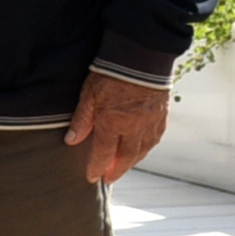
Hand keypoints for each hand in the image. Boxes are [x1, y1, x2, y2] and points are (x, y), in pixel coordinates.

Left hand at [68, 70, 171, 184]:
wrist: (142, 56)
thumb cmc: (112, 73)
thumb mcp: (89, 95)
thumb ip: (82, 120)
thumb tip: (71, 141)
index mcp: (114, 123)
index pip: (103, 154)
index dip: (97, 168)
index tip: (91, 178)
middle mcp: (135, 128)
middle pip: (126, 157)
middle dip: (117, 170)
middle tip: (109, 179)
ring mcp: (151, 123)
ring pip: (143, 150)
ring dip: (132, 161)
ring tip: (123, 167)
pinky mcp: (162, 115)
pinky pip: (156, 138)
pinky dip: (147, 148)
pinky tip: (142, 150)